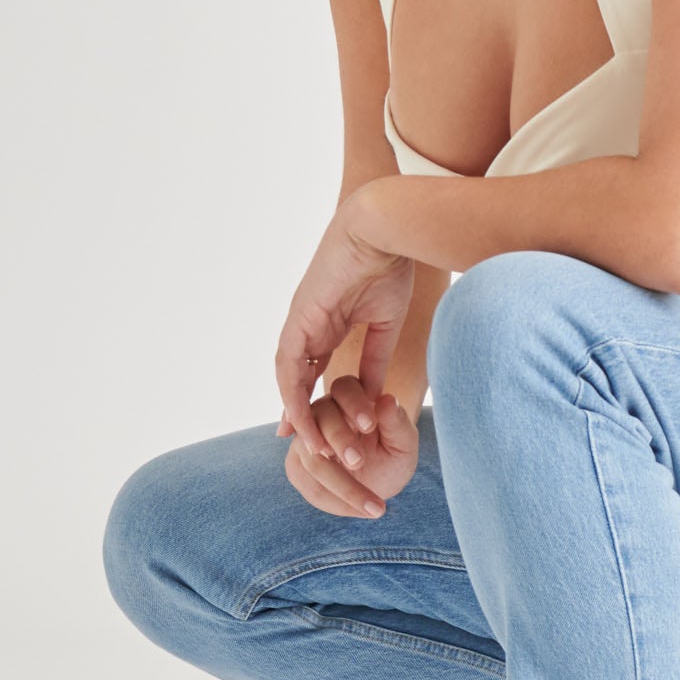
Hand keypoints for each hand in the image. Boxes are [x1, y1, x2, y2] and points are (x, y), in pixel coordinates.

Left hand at [274, 187, 415, 502]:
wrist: (384, 231)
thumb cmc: (389, 265)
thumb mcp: (384, 325)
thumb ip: (375, 358)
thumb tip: (374, 392)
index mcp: (327, 322)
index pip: (313, 369)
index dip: (314, 399)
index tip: (318, 429)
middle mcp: (308, 325)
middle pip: (296, 379)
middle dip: (300, 414)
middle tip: (308, 448)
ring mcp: (300, 322)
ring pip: (289, 378)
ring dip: (297, 414)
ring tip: (309, 446)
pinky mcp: (300, 319)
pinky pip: (290, 367)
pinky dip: (294, 396)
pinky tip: (300, 421)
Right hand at [276, 376, 420, 517]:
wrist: (379, 486)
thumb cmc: (394, 457)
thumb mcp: (403, 444)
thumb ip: (396, 423)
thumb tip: (387, 399)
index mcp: (352, 398)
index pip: (345, 388)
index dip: (354, 404)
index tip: (370, 426)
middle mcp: (323, 412)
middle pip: (320, 418)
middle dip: (340, 440)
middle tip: (359, 463)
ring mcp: (305, 438)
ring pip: (311, 455)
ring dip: (341, 483)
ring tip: (372, 507)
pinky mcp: (296, 464)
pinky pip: (305, 481)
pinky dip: (332, 500)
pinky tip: (357, 511)